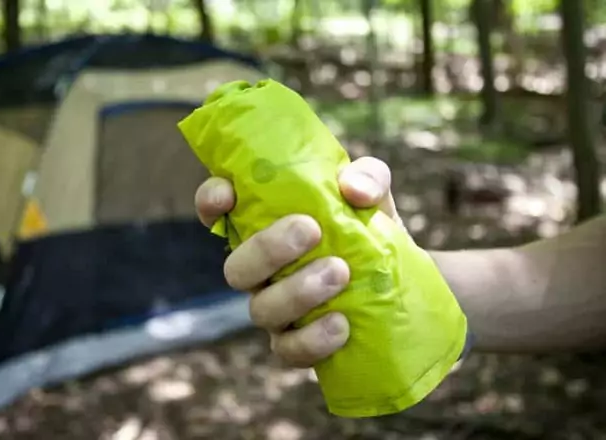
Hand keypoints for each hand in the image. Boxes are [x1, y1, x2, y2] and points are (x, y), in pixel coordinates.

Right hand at [194, 157, 402, 367]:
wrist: (402, 283)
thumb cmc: (370, 228)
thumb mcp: (373, 195)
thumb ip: (367, 178)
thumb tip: (354, 190)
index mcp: (263, 225)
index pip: (218, 211)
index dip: (212, 202)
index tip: (229, 194)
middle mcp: (260, 270)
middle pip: (235, 268)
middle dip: (266, 250)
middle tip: (310, 230)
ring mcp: (275, 309)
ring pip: (260, 310)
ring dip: (296, 292)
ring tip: (340, 272)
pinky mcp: (297, 343)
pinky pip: (289, 350)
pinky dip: (312, 339)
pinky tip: (341, 324)